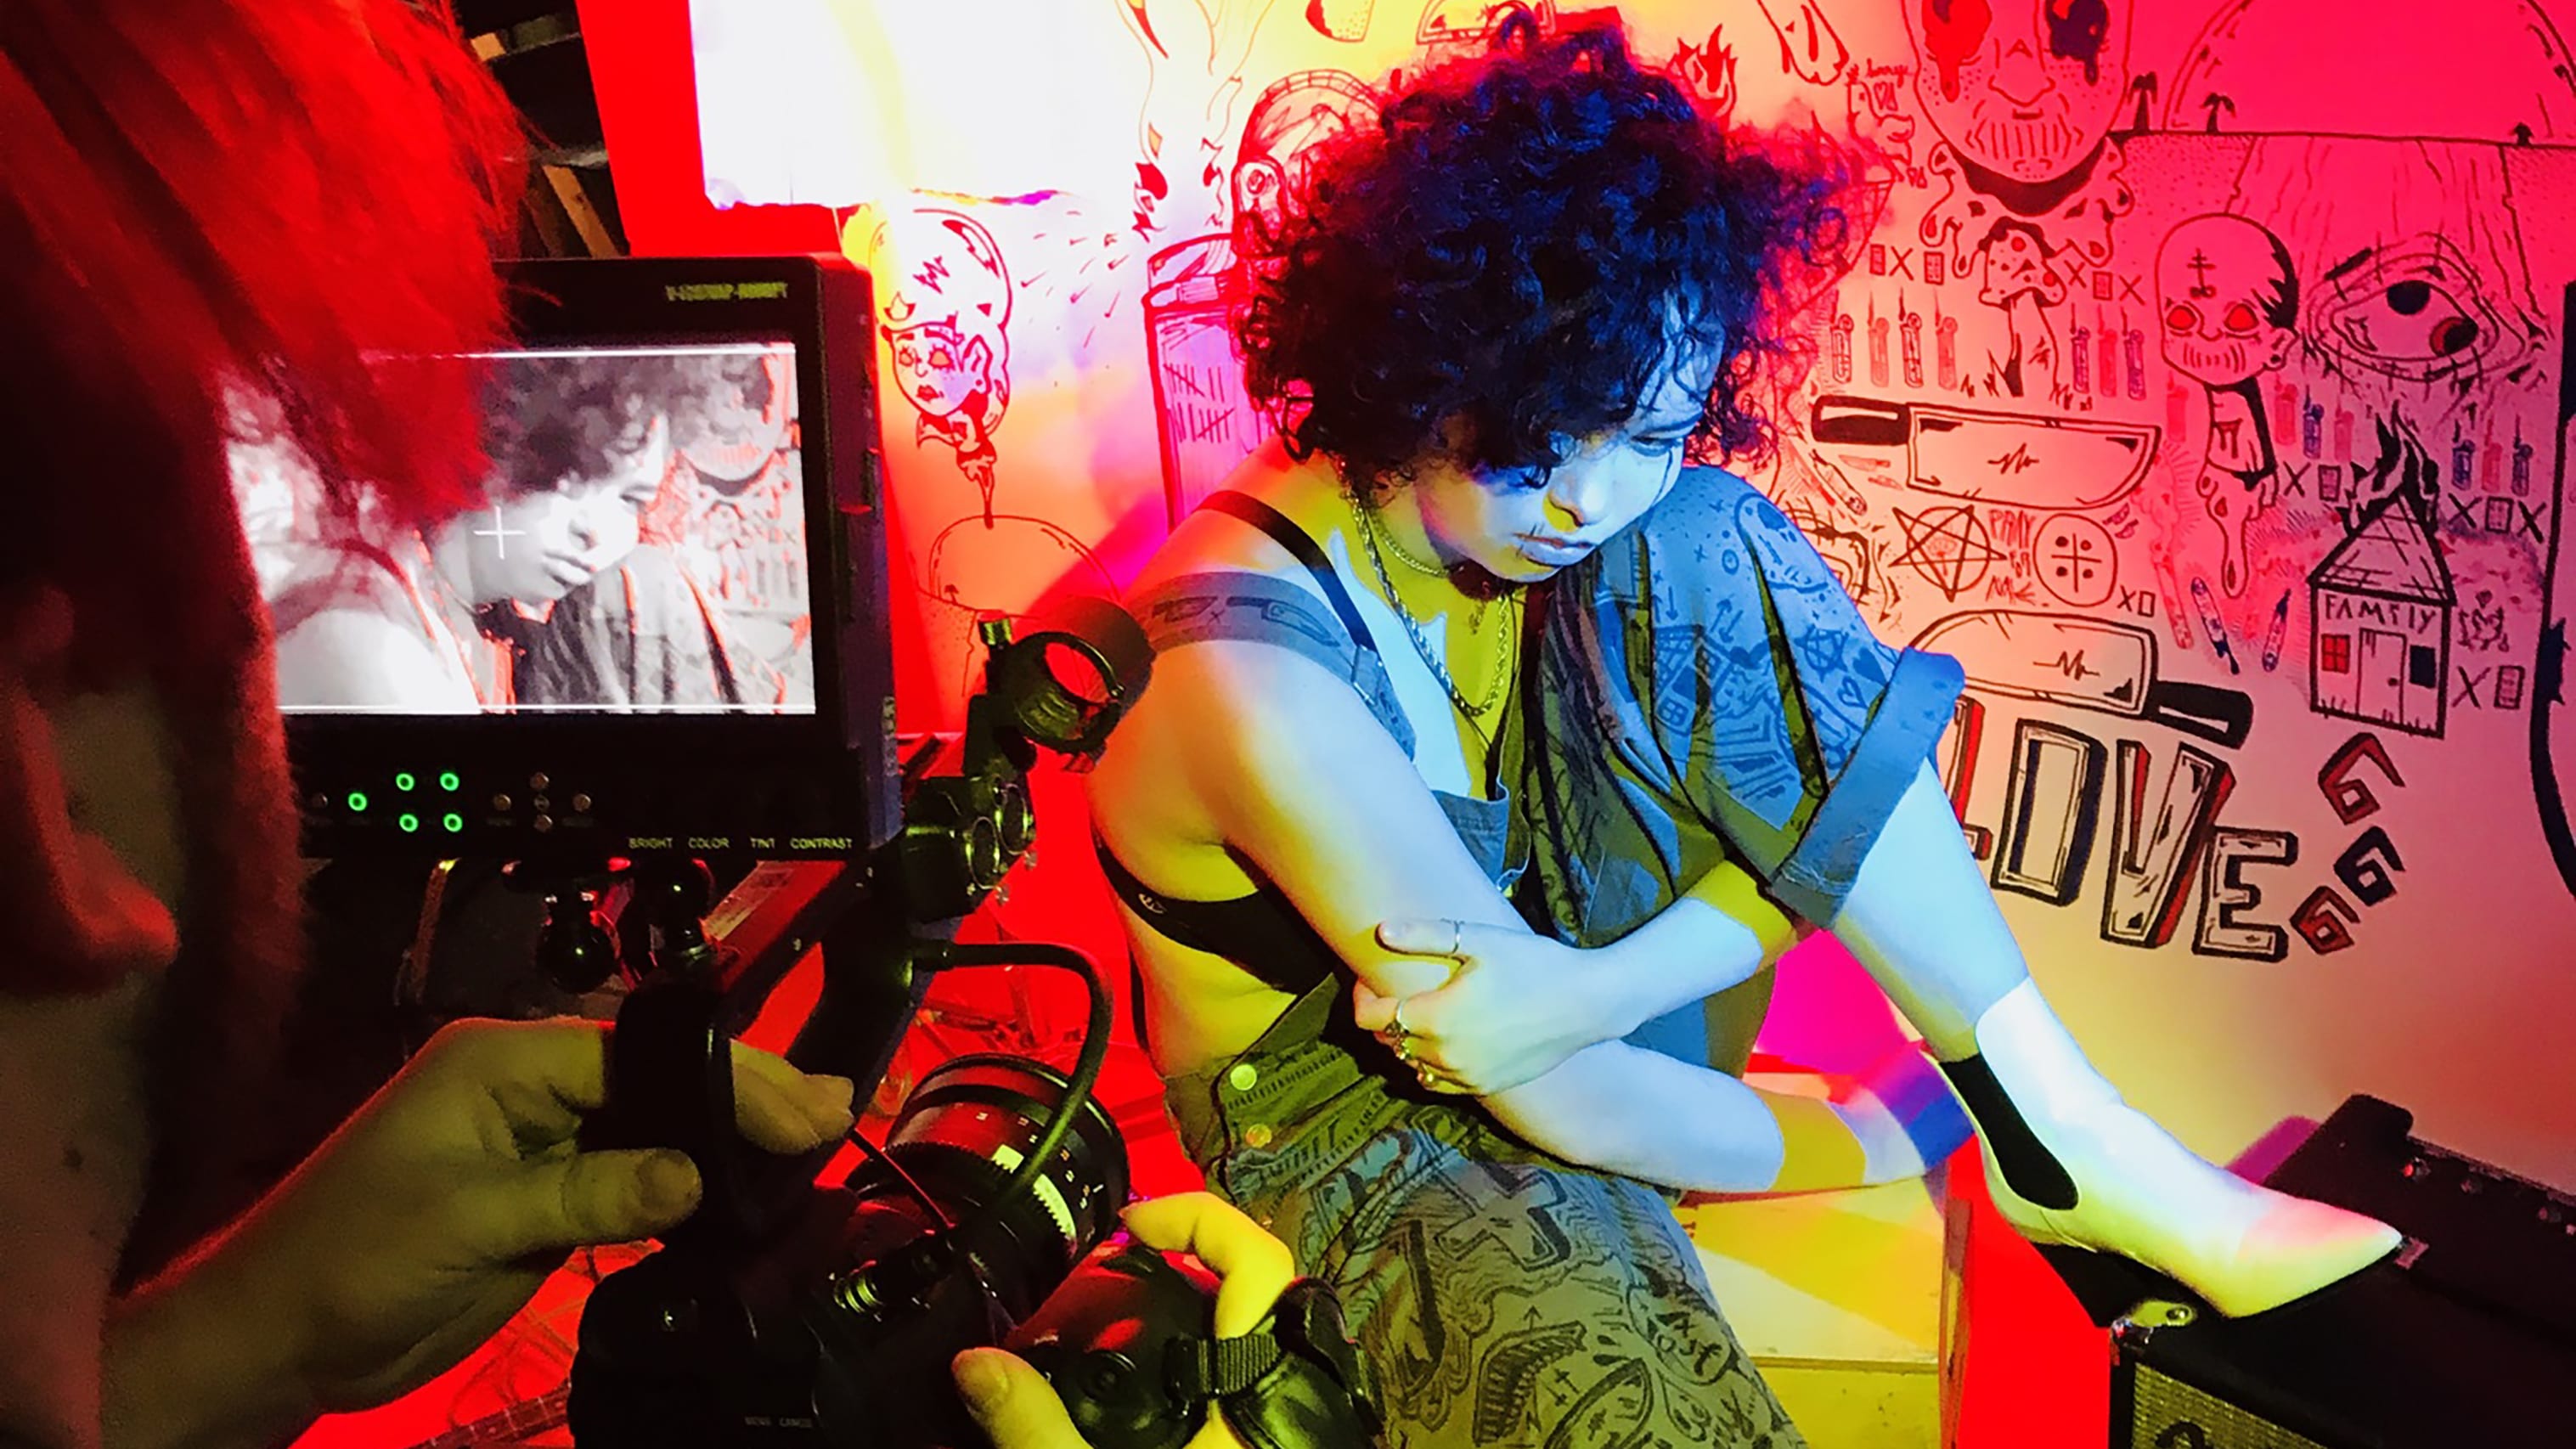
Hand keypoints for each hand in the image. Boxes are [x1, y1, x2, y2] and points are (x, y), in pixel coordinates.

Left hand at [115, 1017, 854, 1431]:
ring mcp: (537, 1146)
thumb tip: (695, 1174)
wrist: (277, 1339)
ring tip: (813, 1148)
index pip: (639, 1051)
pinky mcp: (542, 1202)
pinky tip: (740, 1197)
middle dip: (744, 1095)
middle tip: (835, 1116)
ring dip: (724, 1139)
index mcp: (503, 1060)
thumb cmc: (350, 1259)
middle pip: (657, 1077)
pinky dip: (685, 1187)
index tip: (804, 1112)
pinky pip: (629, 1180)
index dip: (727, 1078)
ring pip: (652, 1126)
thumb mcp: (470, 1219)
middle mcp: (528, 1089)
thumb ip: (587, 1191)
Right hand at [951, 1192, 1294, 1448]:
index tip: (1133, 1223)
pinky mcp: (1251, 1439)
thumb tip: (976, 1366)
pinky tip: (1144, 1373)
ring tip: (1123, 1310)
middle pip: (1254, 1283)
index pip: (1258, 1262)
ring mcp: (1268, 1417)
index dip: (1197, 1217)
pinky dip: (1192, 1356)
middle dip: (1185, 1258)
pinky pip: (1235, 1373)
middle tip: (1121, 1257)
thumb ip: (1034, 1427)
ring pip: (1246, 1330)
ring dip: (1188, 1308)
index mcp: (1252, 1388)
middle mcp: (1272, 1391)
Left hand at [1351, 918, 1613, 1096]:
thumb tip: (1381, 931)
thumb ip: (1425, 936)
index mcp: (1436, 1019)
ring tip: (1417, 1014)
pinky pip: (1438, 1082)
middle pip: (1388, 1041)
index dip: (1363, 997)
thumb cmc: (1534, 964)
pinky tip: (1441, 1040)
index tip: (1368, 978)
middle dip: (1382, 1016)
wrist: (1586, 1004)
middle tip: (1392, 991)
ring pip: (1410, 1065)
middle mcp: (1445, 1056)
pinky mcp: (1484, 1087)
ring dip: (1404, 1042)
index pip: (1371, 1018)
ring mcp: (1466, 1076)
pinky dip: (1429, 1064)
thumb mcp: (1479, 941)